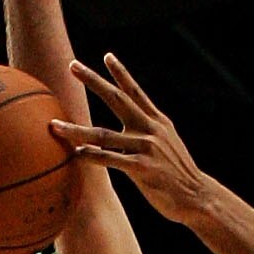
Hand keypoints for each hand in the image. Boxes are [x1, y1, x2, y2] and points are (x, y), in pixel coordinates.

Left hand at [52, 54, 206, 223]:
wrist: (199, 197)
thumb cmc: (179, 176)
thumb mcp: (169, 147)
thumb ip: (151, 136)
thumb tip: (132, 133)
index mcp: (158, 122)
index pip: (136, 92)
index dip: (121, 73)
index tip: (107, 56)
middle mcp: (151, 130)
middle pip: (117, 99)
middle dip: (93, 81)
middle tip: (73, 65)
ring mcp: (147, 148)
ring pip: (104, 136)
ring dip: (76, 130)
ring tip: (55, 125)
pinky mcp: (143, 168)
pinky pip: (111, 160)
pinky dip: (93, 156)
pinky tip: (77, 154)